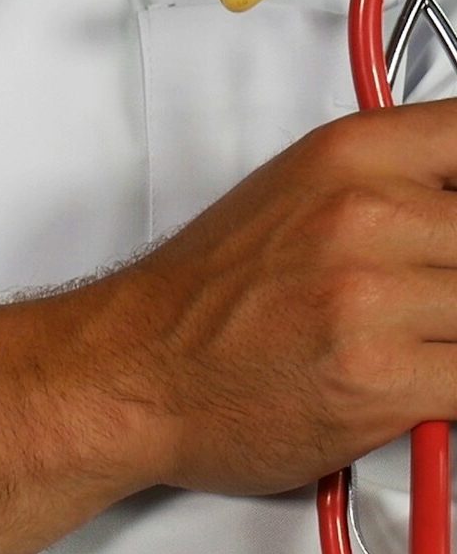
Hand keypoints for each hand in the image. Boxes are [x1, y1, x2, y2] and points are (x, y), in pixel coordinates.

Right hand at [0, 101, 456, 553]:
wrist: (128, 375)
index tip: (451, 244)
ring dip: (450, 339)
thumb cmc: (194, 305)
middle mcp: (365, 217)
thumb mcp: (291, 198)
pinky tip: (416, 393)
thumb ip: (388, 189)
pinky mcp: (376, 381)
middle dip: (454, 283)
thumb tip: (448, 207)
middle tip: (422, 308)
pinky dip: (448, 396)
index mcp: (350, 157)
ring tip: (411, 351)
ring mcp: (371, 299)